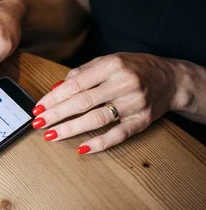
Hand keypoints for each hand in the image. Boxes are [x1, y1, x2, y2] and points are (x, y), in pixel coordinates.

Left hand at [32, 53, 194, 153]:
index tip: (38, 109)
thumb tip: (55, 89)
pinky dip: (99, 143)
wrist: (172, 80)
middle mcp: (123, 84)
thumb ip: (82, 73)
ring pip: (97, 119)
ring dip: (71, 129)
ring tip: (52, 135)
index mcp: (112, 65)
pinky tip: (82, 148)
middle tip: (39, 124)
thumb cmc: (135, 69)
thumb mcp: (109, 61)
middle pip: (83, 102)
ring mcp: (134, 103)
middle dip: (57, 115)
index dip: (54, 98)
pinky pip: (118, 135)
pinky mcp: (142, 120)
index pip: (75, 84)